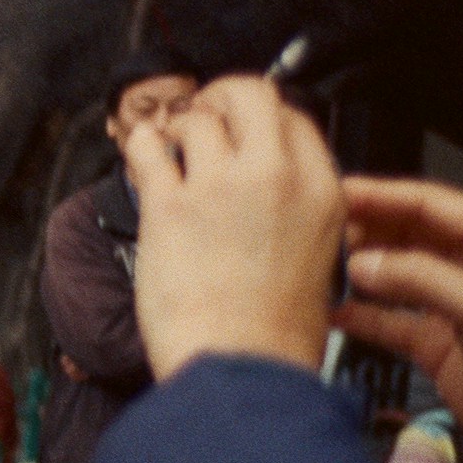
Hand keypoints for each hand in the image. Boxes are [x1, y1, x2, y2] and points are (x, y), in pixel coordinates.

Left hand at [123, 75, 343, 379]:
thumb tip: (263, 186)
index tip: (241, 127)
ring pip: (194, 117)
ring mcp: (220, 186)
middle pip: (248, 94)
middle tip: (203, 116)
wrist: (242, 368)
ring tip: (170, 152)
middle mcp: (275, 177)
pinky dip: (140, 146)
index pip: (294, 118)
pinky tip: (142, 158)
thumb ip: (294, 210)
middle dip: (220, 96)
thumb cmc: (274, 332)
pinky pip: (147, 148)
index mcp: (322, 192)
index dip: (261, 117)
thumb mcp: (316, 257)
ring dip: (176, 129)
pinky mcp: (169, 204)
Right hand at [336, 174, 462, 425]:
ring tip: (317, 269)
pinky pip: (395, 324)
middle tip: (317, 232)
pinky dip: (364, 319)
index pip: (433, 206)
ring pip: (399, 279)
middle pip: (412, 236)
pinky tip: (331, 315)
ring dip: (360, 274)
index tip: (336, 193)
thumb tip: (362, 263)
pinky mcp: (441, 347)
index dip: (385, 195)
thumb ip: (423, 279)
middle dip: (366, 231)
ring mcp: (455, 310)